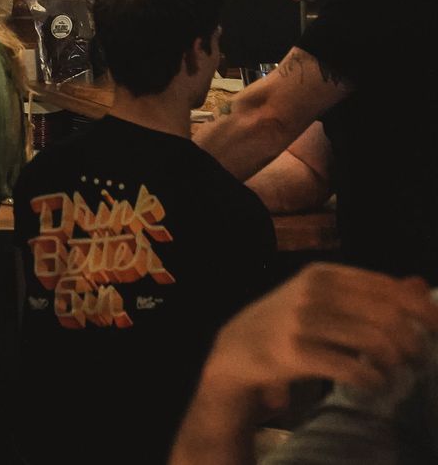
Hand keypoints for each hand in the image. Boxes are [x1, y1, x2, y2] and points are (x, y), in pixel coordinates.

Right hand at [200, 263, 437, 410]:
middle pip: (388, 316)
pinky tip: (374, 384)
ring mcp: (302, 321)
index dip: (423, 309)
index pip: (388, 287)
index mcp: (323, 273)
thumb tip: (420, 285)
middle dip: (413, 342)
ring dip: (396, 364)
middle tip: (416, 360)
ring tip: (395, 373)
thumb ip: (370, 292)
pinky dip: (373, 381)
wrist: (237, 350)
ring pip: (375, 342)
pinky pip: (354, 369)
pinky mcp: (295, 352)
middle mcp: (312, 292)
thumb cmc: (289, 324)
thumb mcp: (324, 298)